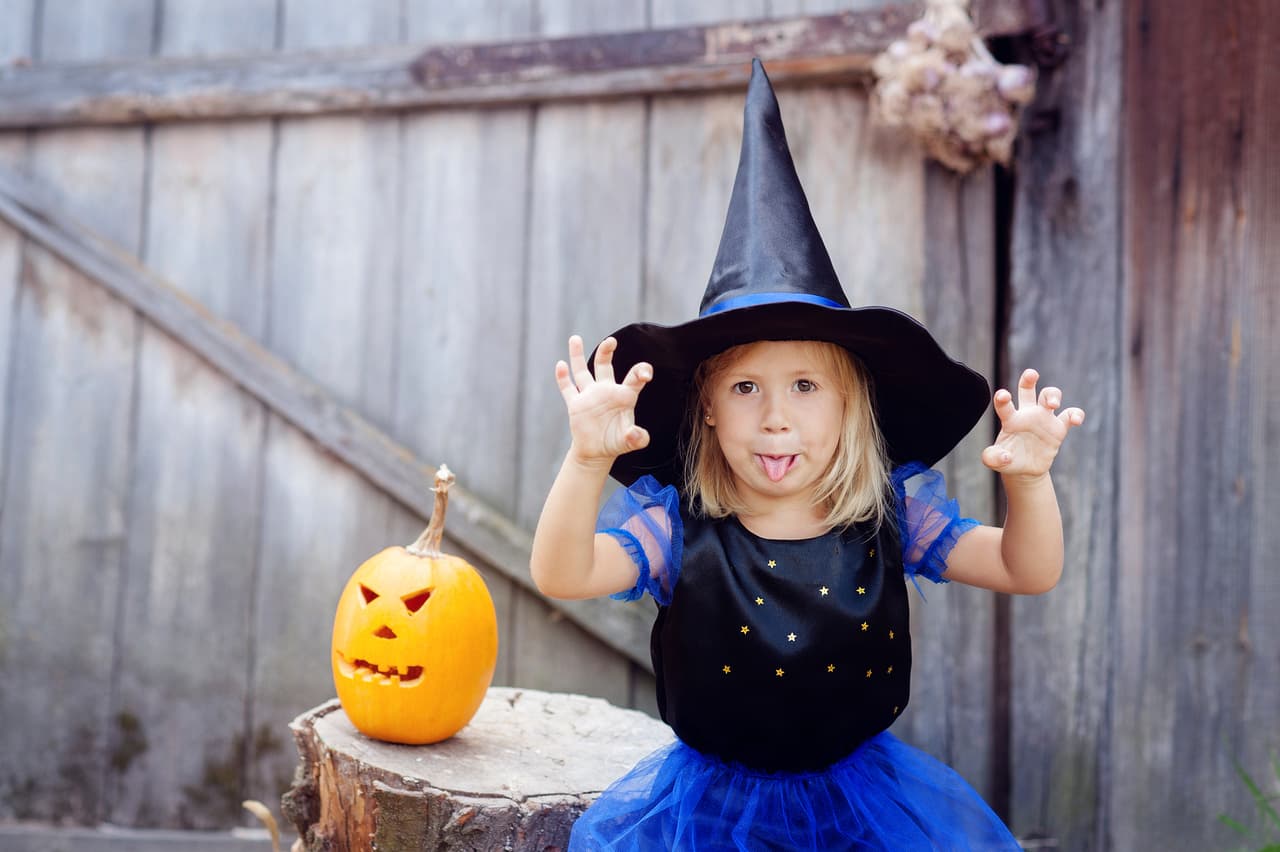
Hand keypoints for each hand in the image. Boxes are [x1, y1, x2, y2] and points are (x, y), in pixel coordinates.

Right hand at [556, 335, 652, 467]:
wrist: (597, 451)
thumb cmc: (616, 442)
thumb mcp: (629, 442)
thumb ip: (637, 438)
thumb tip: (638, 435)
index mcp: (624, 396)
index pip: (634, 378)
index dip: (641, 372)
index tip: (646, 374)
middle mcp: (606, 390)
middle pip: (605, 366)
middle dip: (606, 352)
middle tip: (611, 340)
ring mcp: (589, 395)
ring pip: (582, 371)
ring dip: (578, 355)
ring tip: (575, 338)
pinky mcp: (575, 404)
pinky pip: (568, 388)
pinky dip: (563, 378)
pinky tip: (561, 365)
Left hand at [981, 368, 1084, 480]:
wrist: (1024, 470)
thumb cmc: (1007, 461)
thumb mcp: (995, 462)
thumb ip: (993, 458)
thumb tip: (1006, 457)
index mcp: (1010, 420)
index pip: (1004, 406)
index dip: (1003, 399)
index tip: (1002, 395)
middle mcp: (1027, 414)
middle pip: (1028, 389)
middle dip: (1029, 379)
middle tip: (1031, 373)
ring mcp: (1044, 419)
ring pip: (1049, 395)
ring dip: (1053, 395)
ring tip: (1053, 405)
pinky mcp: (1058, 428)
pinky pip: (1070, 415)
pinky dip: (1076, 414)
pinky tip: (1075, 420)